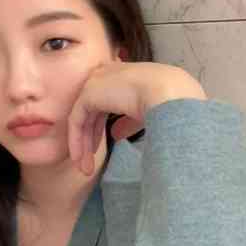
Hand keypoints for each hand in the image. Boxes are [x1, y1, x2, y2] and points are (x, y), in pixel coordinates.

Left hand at [68, 59, 205, 175]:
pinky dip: (76, 140)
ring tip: (85, 169)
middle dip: (89, 140)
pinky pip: (76, 120)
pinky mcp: (88, 94)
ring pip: (82, 118)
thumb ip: (128, 121)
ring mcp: (95, 83)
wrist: (169, 95)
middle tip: (88, 165)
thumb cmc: (168, 103)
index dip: (100, 128)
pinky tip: (79, 159)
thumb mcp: (144, 113)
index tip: (100, 149)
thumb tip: (115, 134)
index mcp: (121, 77)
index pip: (105, 104)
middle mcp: (106, 76)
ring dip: (82, 145)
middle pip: (92, 113)